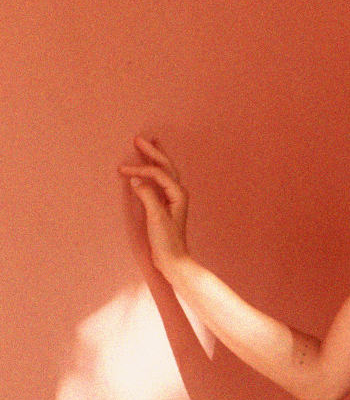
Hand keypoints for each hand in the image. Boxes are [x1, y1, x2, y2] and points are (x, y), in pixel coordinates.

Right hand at [118, 134, 190, 275]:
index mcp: (178, 194)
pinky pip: (161, 182)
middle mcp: (178, 194)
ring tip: (150, 145)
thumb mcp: (156, 217)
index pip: (157, 174)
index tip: (122, 171)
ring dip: (156, 158)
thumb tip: (135, 180)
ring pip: (165, 172)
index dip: (139, 170)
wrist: (173, 260)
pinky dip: (154, 171)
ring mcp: (173, 199)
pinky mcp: (167, 206)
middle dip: (152, 152)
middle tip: (138, 139)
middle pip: (165, 166)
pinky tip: (150, 169)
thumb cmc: (166, 241)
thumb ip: (147, 196)